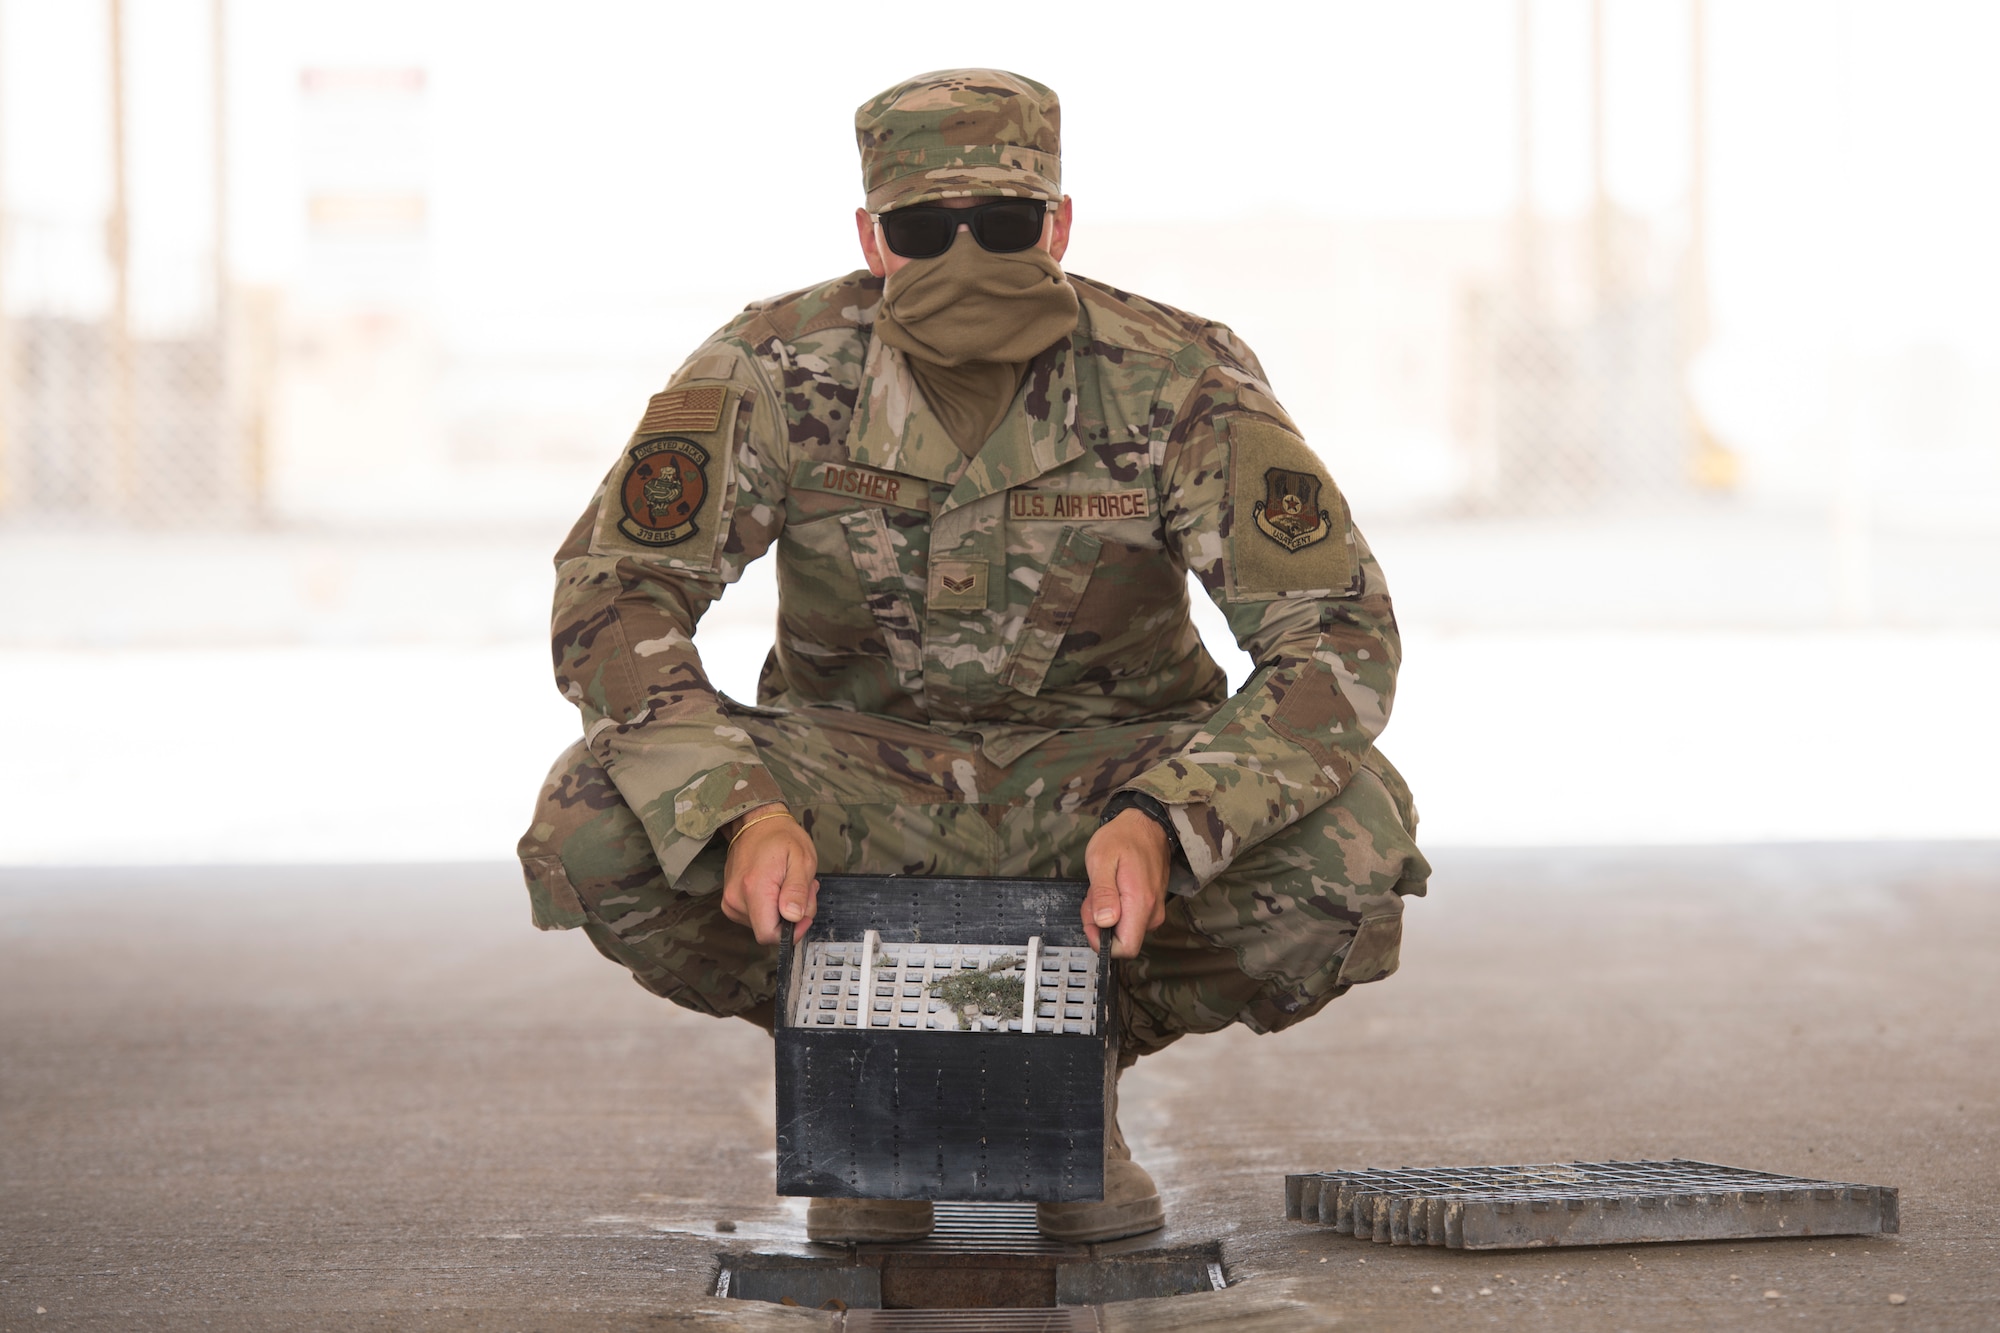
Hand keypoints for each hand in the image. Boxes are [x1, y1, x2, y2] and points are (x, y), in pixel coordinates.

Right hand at [719, 805, 818, 943]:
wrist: (755, 822)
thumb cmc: (781, 837)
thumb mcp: (801, 859)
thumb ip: (797, 890)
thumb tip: (793, 917)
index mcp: (754, 889)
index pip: (768, 935)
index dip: (791, 932)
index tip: (803, 914)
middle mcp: (736, 899)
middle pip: (768, 929)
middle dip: (791, 917)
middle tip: (803, 890)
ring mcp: (730, 901)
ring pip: (763, 924)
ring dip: (783, 910)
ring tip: (790, 883)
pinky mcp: (730, 901)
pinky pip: (755, 916)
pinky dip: (771, 906)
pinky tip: (779, 887)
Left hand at [1082, 809, 1171, 957]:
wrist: (1146, 823)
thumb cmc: (1122, 838)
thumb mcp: (1101, 860)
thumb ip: (1103, 893)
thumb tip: (1105, 922)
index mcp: (1140, 903)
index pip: (1126, 948)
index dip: (1103, 943)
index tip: (1092, 921)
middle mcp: (1152, 911)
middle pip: (1122, 939)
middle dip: (1100, 924)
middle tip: (1093, 895)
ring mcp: (1154, 909)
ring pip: (1125, 929)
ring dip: (1106, 914)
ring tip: (1102, 886)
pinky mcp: (1153, 906)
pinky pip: (1131, 918)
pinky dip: (1115, 908)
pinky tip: (1112, 887)